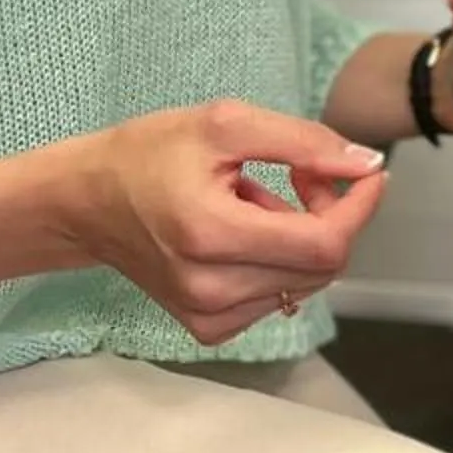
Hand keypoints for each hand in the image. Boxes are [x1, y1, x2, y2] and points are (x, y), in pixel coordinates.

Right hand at [55, 100, 388, 343]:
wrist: (85, 201)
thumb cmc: (149, 153)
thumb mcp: (225, 123)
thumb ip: (303, 142)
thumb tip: (367, 165)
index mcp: (212, 235)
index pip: (325, 244)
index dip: (360, 207)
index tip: (366, 172)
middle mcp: (211, 289)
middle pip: (323, 266)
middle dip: (331, 215)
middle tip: (300, 174)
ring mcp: (208, 316)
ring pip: (306, 283)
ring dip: (302, 237)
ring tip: (257, 201)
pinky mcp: (208, 328)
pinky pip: (278, 298)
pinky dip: (279, 262)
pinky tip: (244, 234)